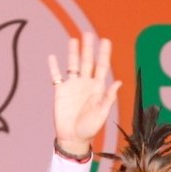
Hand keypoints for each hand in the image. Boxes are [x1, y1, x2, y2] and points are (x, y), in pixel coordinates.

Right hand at [48, 32, 120, 156]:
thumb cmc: (90, 128)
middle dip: (88, 48)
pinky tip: (52, 57)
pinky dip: (54, 67)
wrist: (73, 138)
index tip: (105, 40)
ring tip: (74, 39)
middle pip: (87, 62)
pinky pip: (56, 76)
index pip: (102, 67)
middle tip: (89, 33)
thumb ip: (108, 98)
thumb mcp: (101, 113)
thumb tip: (118, 83)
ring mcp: (73, 86)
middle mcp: (85, 84)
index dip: (104, 54)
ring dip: (73, 52)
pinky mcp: (60, 91)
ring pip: (72, 65)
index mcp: (97, 88)